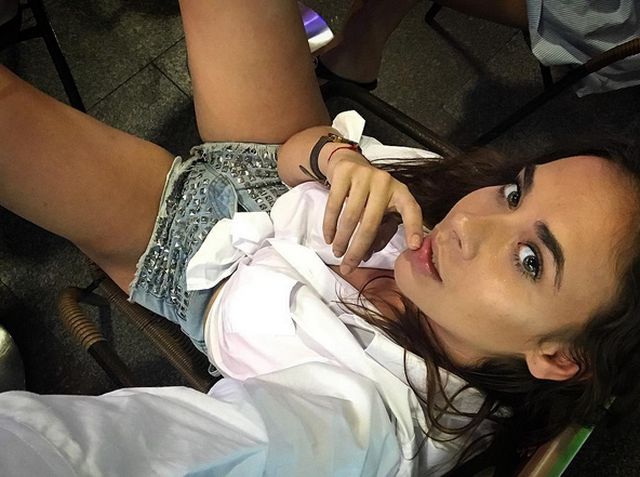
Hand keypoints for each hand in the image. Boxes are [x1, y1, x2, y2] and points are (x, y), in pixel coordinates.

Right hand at [323, 152, 423, 273]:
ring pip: (351, 216)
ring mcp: (364, 175)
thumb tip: (364, 256)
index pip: (411, 210)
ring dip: (342, 239)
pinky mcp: (344, 173)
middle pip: (370, 223)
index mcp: (400, 192)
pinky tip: (328, 237)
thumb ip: (378, 231)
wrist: (349, 162)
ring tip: (337, 253)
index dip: (414, 229)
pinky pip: (334, 205)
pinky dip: (330, 225)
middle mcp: (385, 182)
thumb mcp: (380, 208)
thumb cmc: (368, 193)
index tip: (414, 248)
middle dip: (357, 249)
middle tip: (349, 267)